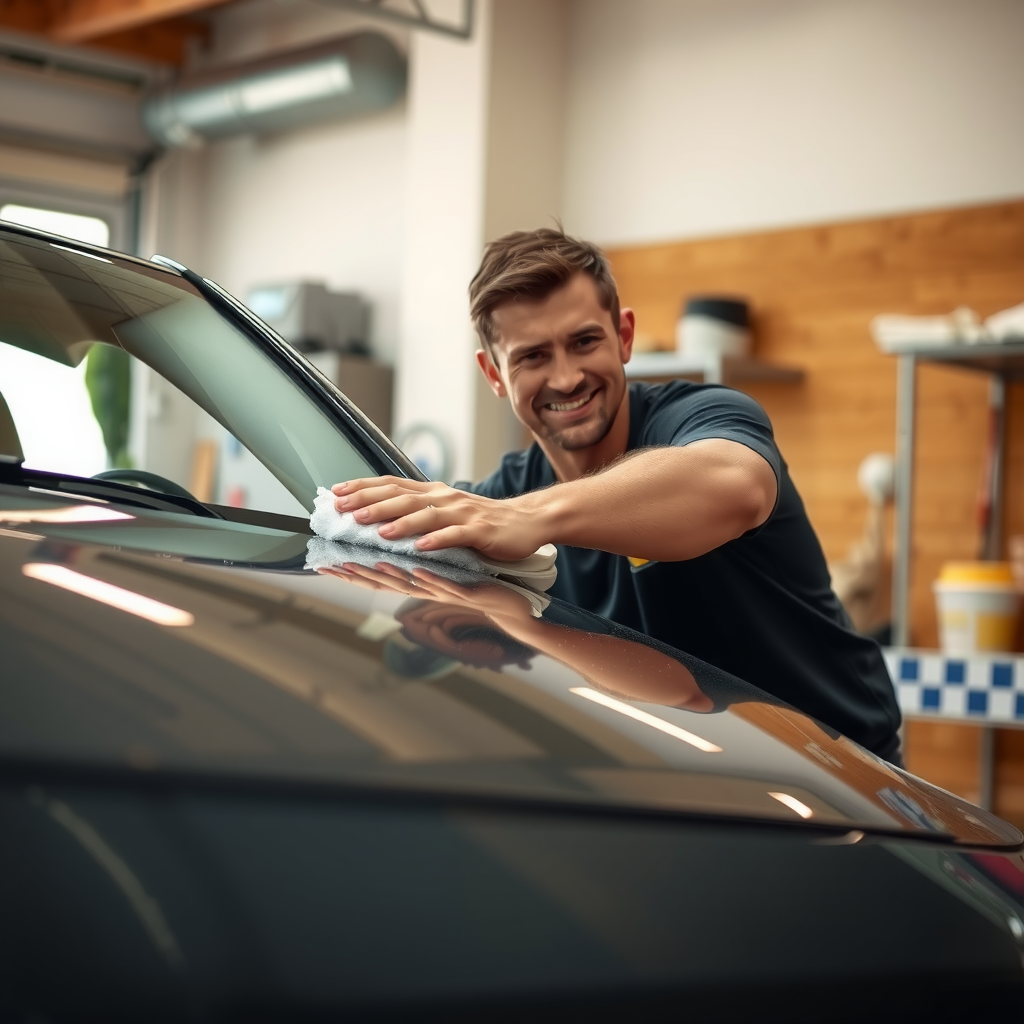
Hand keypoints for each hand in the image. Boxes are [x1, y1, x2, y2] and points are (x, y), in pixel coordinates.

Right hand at [321, 561, 535, 623]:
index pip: (379, 575)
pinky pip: (447, 585)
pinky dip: (431, 578)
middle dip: (358, 573)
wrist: (511, 606)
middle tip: (332, 563)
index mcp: (418, 580)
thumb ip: (416, 559)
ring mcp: (446, 593)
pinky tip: (418, 568)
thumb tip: (394, 544)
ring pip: (412, 584)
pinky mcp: (468, 594)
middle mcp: (426, 589)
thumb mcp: (442, 570)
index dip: (352, 570)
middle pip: (387, 582)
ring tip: (365, 564)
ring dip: (388, 575)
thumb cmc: (476, 587)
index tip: (325, 562)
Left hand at [331, 476, 547, 561]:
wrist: (526, 521)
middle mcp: (445, 499)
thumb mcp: (446, 510)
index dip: (364, 487)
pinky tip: (422, 547)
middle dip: (373, 503)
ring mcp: (463, 514)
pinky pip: (457, 536)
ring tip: (378, 530)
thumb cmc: (482, 520)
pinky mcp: (481, 532)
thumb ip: (417, 510)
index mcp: (434, 493)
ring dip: (401, 522)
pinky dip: (438, 540)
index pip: (392, 485)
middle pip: (404, 498)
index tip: (337, 493)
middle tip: (347, 510)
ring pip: (427, 515)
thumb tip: (379, 513)